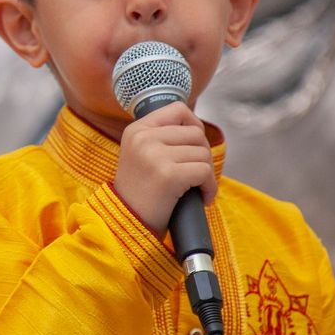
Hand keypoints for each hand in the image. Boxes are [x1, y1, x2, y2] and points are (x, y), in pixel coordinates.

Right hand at [113, 101, 214, 235]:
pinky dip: (210, 187)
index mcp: (136, 130)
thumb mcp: (140, 155)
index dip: (194, 126)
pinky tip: (202, 198)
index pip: (178, 110)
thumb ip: (161, 138)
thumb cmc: (139, 194)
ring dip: (207, 174)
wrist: (125, 224)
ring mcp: (154, 155)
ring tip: (196, 189)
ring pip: (203, 153)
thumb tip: (197, 129)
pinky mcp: (168, 175)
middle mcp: (143, 138)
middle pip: (196, 133)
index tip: (194, 146)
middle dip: (202, 155)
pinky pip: (205, 172)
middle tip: (196, 175)